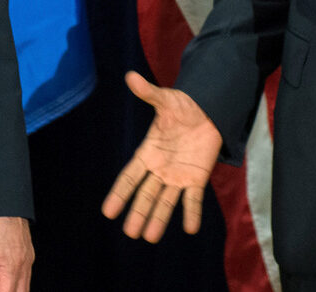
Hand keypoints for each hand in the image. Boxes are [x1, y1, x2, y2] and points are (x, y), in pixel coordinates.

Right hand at [100, 71, 223, 242]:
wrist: (207, 111)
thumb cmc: (181, 106)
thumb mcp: (165, 100)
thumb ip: (148, 93)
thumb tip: (130, 76)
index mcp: (148, 153)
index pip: (129, 177)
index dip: (119, 194)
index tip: (108, 212)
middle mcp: (160, 169)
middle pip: (146, 195)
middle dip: (138, 213)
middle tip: (130, 233)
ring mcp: (177, 176)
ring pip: (165, 201)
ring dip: (159, 219)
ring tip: (150, 238)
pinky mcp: (196, 179)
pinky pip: (193, 199)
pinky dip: (191, 213)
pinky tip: (190, 229)